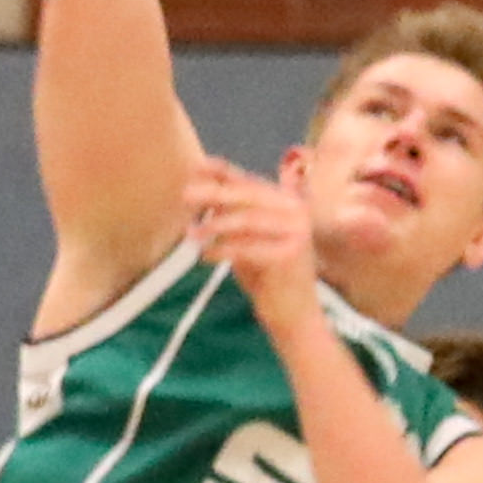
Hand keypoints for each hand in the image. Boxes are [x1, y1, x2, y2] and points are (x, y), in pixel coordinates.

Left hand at [184, 155, 322, 338]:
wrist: (293, 316)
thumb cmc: (266, 277)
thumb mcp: (245, 240)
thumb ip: (230, 216)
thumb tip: (199, 191)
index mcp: (287, 202)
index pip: (250, 182)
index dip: (222, 172)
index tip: (196, 166)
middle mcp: (296, 212)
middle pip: (247, 195)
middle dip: (213, 194)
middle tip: (185, 196)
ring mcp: (296, 232)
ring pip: (246, 220)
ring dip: (214, 226)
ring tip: (191, 235)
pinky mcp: (290, 255)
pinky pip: (247, 247)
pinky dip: (222, 250)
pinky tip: (205, 256)